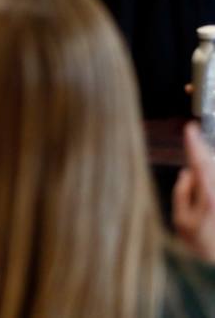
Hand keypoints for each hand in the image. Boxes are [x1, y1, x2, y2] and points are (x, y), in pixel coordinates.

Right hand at [173, 122, 214, 261]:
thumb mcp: (181, 220)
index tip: (190, 127)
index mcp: (209, 196)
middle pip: (212, 164)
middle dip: (203, 151)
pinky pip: (214, 182)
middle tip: (194, 137)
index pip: (200, 162)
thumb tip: (187, 174)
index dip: (194, 143)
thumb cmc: (198, 245)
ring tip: (198, 159)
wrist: (214, 265)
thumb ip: (182, 193)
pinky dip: (209, 177)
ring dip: (208, 165)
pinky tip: (202, 178)